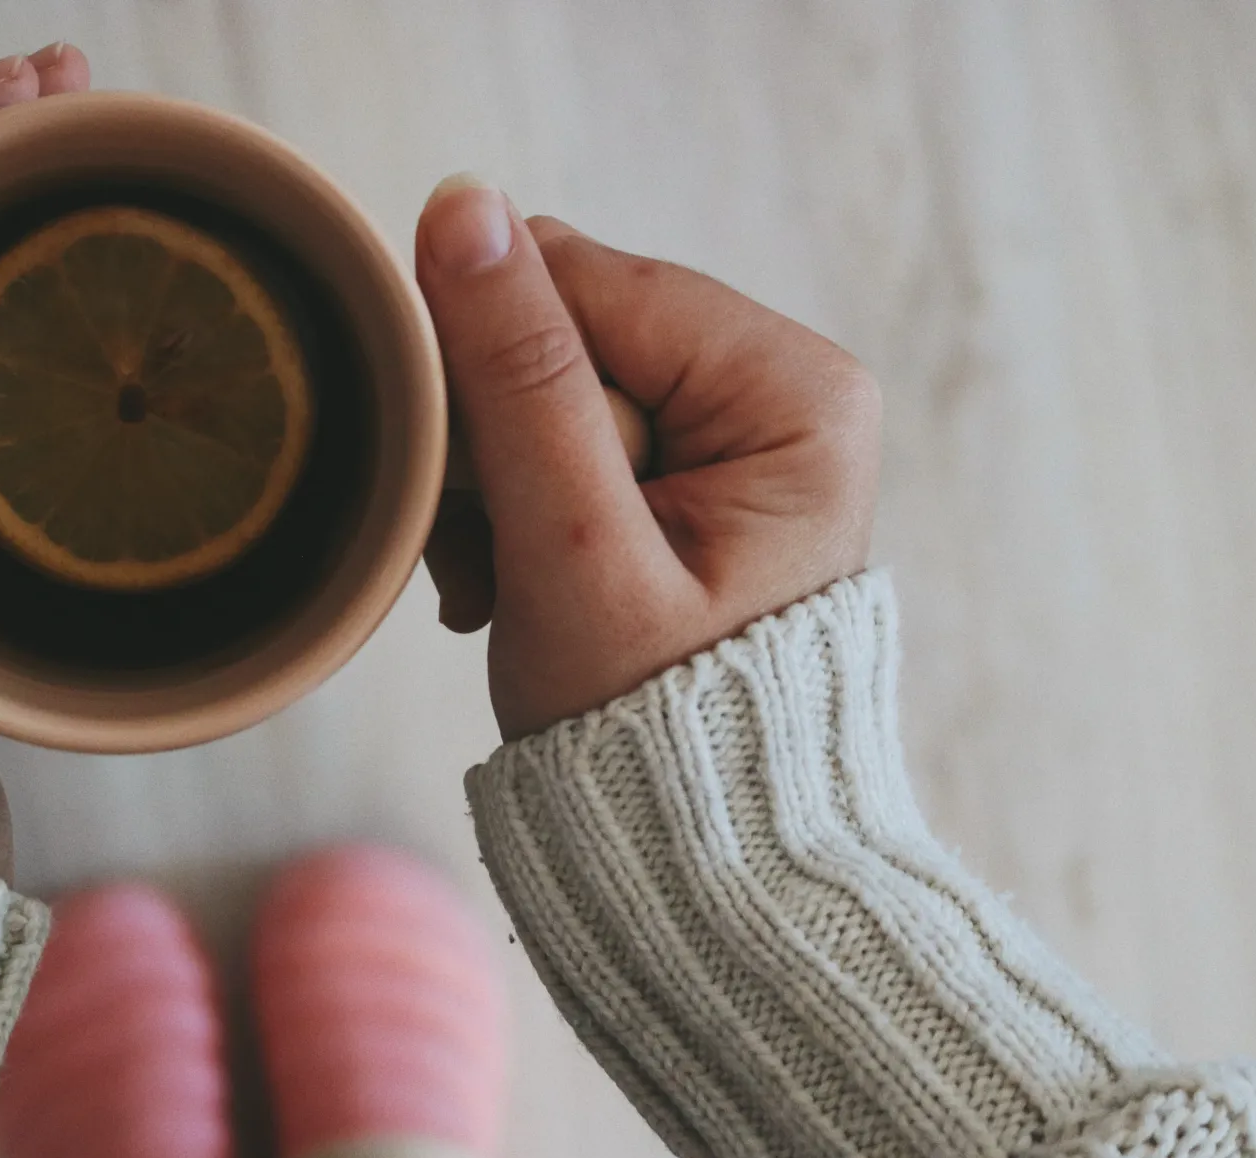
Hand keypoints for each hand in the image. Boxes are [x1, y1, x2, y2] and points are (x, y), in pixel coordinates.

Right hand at [417, 179, 880, 739]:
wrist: (699, 855)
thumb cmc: (657, 730)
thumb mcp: (575, 548)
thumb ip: (518, 378)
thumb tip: (463, 204)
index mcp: (792, 388)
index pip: (582, 283)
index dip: (494, 377)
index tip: (488, 499)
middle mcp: (780, 388)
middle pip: (562, 332)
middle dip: (499, 448)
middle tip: (505, 564)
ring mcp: (737, 431)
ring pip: (542, 387)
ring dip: (494, 489)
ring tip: (512, 589)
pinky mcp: (691, 473)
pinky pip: (559, 435)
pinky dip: (515, 509)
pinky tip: (519, 586)